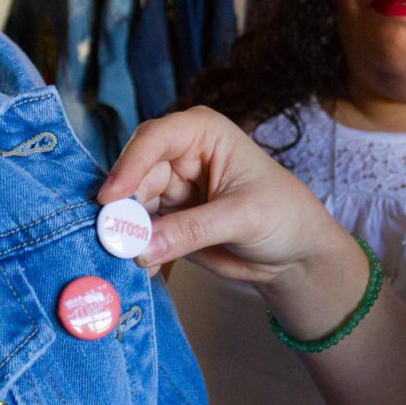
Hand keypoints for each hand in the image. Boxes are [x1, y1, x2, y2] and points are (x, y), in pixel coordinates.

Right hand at [100, 108, 353, 286]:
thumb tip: (141, 248)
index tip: (110, 197)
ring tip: (121, 258)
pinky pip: (139, 234)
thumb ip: (193, 230)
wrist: (295, 253)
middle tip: (112, 240)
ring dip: (124, 232)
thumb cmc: (283, 215)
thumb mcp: (243, 217)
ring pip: (131, 207)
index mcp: (202, 133)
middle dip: (122, 208)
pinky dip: (134, 251)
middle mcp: (180, 156)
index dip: (129, 164)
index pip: (155, 138)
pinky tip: (138, 271)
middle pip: (135, 175)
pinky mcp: (167, 222)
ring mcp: (171, 189)